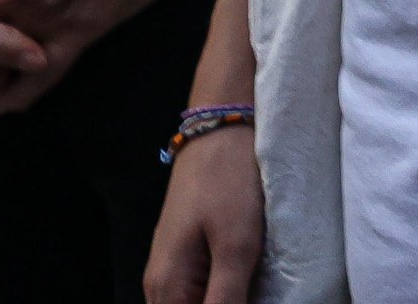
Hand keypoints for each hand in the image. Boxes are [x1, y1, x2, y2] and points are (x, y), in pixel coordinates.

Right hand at [144, 119, 260, 303]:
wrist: (219, 131)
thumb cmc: (228, 183)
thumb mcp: (236, 245)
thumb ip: (226, 299)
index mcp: (167, 288)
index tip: (251, 297)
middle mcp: (161, 285)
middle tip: (257, 290)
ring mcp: (173, 270)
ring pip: (196, 303)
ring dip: (227, 300)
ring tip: (255, 283)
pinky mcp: (188, 255)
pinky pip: (201, 290)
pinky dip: (224, 292)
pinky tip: (249, 283)